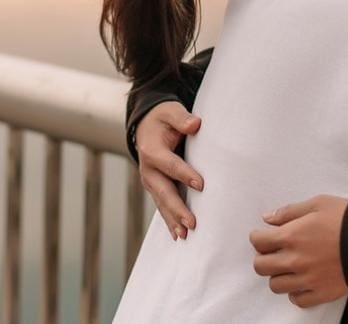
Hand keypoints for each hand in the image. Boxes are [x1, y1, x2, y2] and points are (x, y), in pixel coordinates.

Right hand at [135, 101, 202, 239]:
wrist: (146, 124)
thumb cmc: (163, 117)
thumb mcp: (171, 111)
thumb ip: (182, 118)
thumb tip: (194, 124)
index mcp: (152, 150)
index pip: (170, 164)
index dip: (185, 174)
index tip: (201, 184)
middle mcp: (148, 169)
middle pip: (163, 191)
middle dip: (177, 208)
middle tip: (192, 223)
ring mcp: (150, 180)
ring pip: (161, 202)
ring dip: (173, 219)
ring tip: (185, 235)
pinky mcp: (155, 187)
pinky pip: (162, 205)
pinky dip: (169, 220)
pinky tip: (177, 235)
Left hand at [249, 195, 347, 307]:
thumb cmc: (347, 219)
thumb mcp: (318, 203)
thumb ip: (289, 211)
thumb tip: (268, 218)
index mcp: (292, 236)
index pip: (259, 241)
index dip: (257, 237)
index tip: (262, 235)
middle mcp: (295, 261)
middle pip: (261, 266)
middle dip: (263, 256)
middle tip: (272, 251)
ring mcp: (307, 280)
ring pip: (276, 285)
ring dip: (277, 275)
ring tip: (287, 265)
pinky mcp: (320, 293)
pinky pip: (297, 299)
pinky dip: (295, 291)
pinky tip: (302, 280)